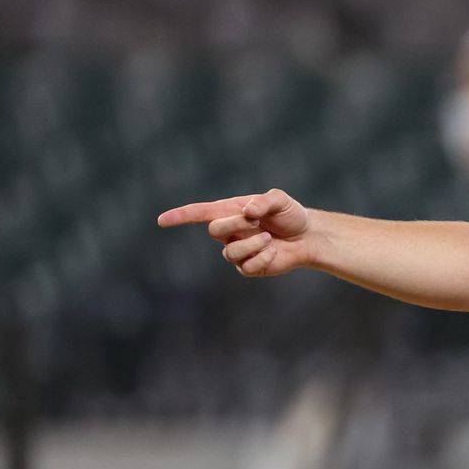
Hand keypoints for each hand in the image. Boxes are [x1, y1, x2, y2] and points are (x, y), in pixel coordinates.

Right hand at [157, 188, 312, 276]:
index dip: (180, 216)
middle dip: (235, 225)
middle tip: (257, 222)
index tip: (161, 220)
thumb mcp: (280, 200)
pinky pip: (247, 267)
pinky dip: (263, 258)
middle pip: (214, 230)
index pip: (199, 213)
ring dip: (252, 244)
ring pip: (229, 253)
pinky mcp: (249, 267)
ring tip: (269, 239)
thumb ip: (264, 201)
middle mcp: (229, 231)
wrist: (307, 236)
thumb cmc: (290, 214)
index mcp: (229, 211)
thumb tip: (247, 211)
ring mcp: (237, 250)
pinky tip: (274, 252)